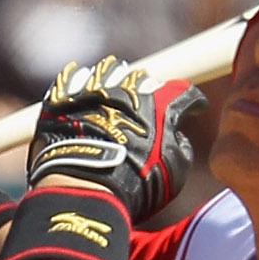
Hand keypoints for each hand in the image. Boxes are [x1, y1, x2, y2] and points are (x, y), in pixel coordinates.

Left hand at [25, 58, 201, 222]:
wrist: (85, 187)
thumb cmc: (135, 185)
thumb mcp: (175, 172)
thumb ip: (181, 148)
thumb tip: (178, 137)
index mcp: (159, 106)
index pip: (182, 94)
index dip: (192, 102)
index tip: (195, 107)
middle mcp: (127, 91)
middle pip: (142, 79)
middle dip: (149, 86)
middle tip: (151, 93)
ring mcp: (92, 92)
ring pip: (107, 72)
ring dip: (115, 75)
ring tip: (116, 78)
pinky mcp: (63, 100)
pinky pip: (70, 78)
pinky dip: (79, 77)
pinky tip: (82, 77)